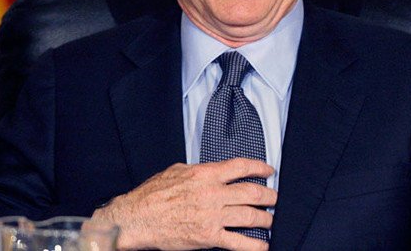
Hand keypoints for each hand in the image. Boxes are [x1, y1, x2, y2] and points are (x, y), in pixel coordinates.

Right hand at [91, 158, 275, 250]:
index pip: (241, 167)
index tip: (269, 171)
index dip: (260, 168)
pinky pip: (238, 242)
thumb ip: (200, 170)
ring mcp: (212, 216)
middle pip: (252, 192)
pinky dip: (255, 246)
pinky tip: (263, 246)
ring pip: (250, 216)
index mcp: (205, 174)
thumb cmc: (152, 195)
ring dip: (266, 219)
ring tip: (270, 220)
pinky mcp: (208, 237)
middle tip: (274, 198)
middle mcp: (212, 194)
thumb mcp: (177, 171)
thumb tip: (216, 170)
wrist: (136, 219)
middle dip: (268, 196)